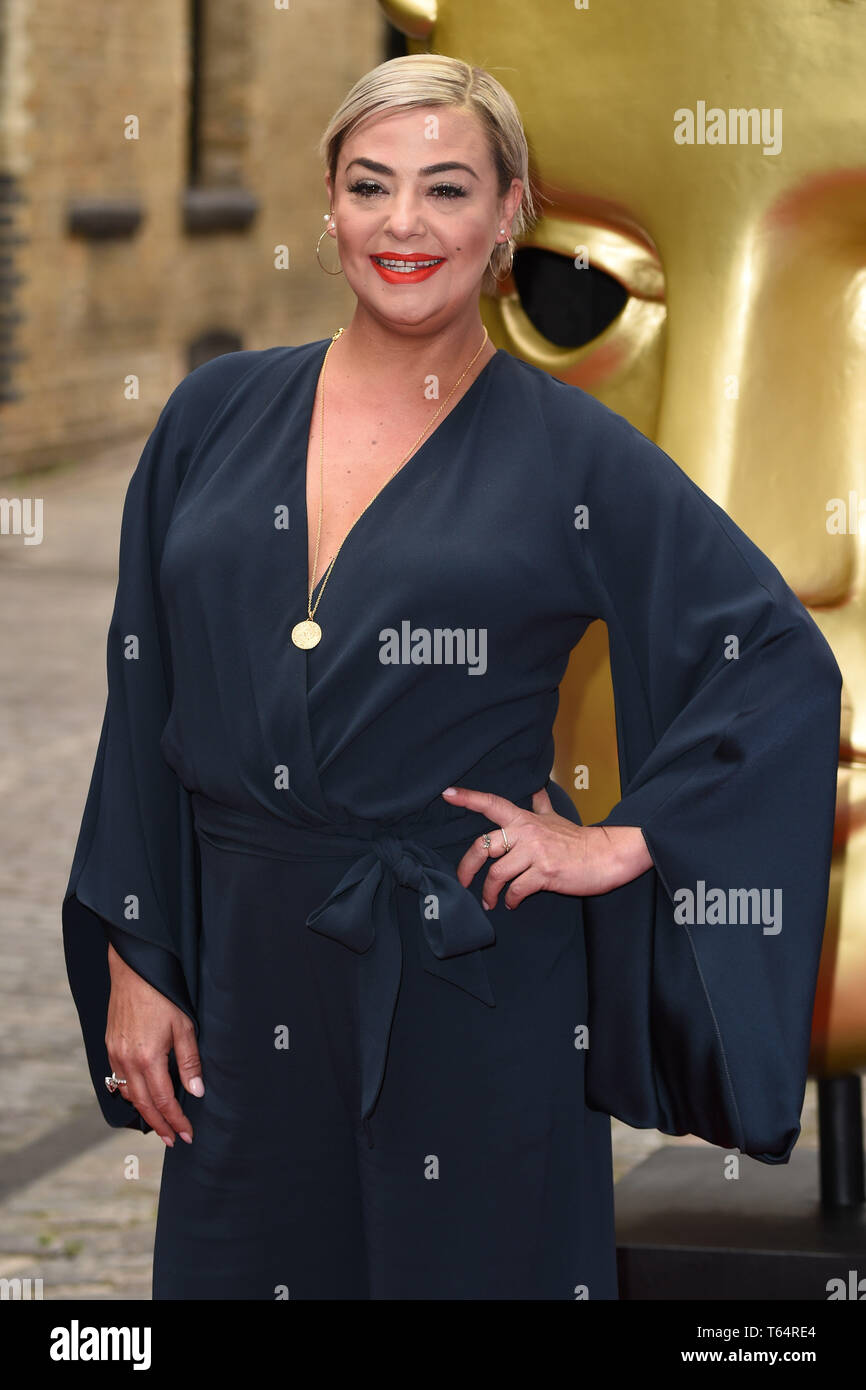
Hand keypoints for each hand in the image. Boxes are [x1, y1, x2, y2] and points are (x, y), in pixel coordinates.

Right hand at [105, 942, 203, 1146]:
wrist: (134, 969)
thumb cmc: (163, 995)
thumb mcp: (184, 1026)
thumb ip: (189, 1061)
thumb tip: (196, 1092)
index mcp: (147, 1058)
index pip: (164, 1100)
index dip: (176, 1120)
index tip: (187, 1134)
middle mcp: (126, 1061)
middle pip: (143, 1104)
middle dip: (159, 1125)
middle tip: (173, 1140)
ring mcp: (115, 1054)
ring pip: (128, 1094)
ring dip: (144, 1111)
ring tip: (160, 1123)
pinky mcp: (110, 1046)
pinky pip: (118, 1080)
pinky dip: (130, 1093)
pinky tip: (141, 1096)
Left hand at [441, 784, 651, 909]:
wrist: (605, 855)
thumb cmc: (578, 839)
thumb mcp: (556, 817)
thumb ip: (540, 805)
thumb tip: (536, 787)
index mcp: (525, 819)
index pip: (492, 803)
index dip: (468, 798)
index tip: (447, 793)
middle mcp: (526, 833)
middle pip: (483, 845)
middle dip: (467, 866)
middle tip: (464, 881)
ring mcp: (535, 853)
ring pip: (497, 873)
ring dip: (489, 892)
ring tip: (490, 901)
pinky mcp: (545, 873)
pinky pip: (517, 889)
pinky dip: (511, 900)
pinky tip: (512, 903)